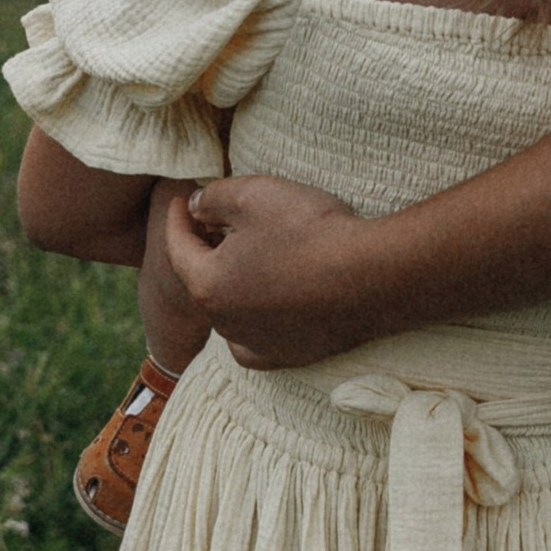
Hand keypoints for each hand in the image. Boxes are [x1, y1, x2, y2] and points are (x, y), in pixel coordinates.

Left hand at [160, 173, 373, 366]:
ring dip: (229, 283)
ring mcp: (257, 344)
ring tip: (243, 257)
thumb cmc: (311, 231)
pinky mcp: (289, 355)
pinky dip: (251, 323)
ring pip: (228, 311)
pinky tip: (259, 309)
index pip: (178, 247)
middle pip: (202, 280)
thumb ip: (213, 198)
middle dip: (204, 249)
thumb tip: (195, 206)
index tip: (180, 201)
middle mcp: (225, 323)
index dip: (177, 219)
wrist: (373, 277)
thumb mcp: (254, 194)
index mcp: (208, 285)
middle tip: (212, 222)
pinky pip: (255, 342)